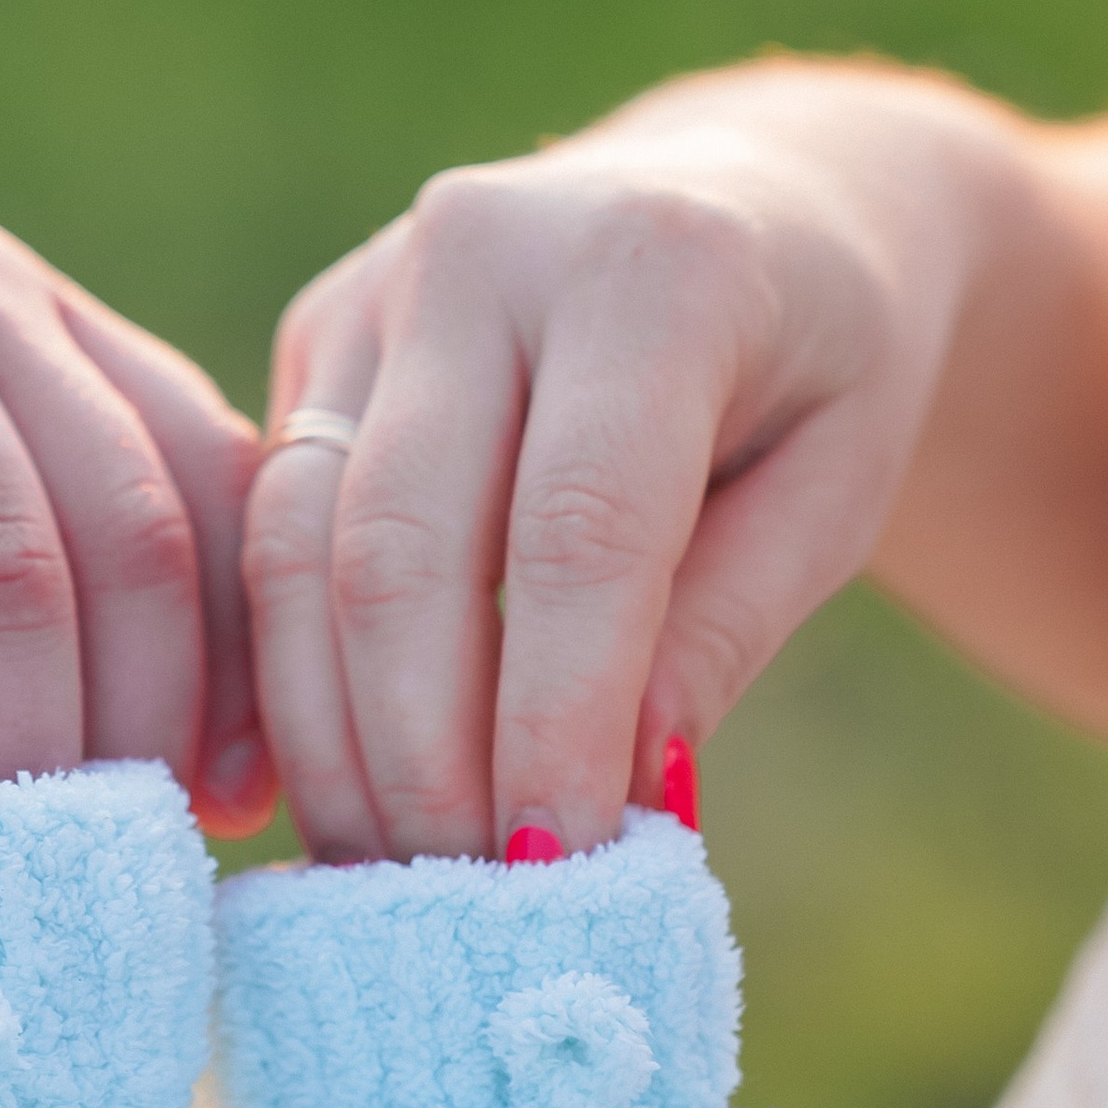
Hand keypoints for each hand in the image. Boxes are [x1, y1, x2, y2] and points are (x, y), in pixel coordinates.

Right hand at [244, 64, 1001, 861]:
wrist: (755, 200)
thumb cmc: (823, 365)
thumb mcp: (838, 487)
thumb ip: (724, 627)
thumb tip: (613, 793)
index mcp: (651, 260)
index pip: (576, 526)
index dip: (553, 714)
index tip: (558, 870)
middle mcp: (483, 242)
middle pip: (402, 541)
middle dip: (421, 750)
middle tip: (458, 908)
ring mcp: (377, 283)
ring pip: (300, 545)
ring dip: (333, 732)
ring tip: (389, 879)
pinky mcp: (316, 334)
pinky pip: (269, 529)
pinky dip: (297, 676)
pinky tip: (340, 791)